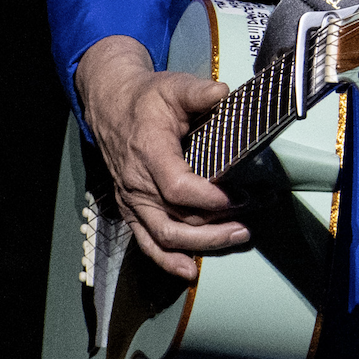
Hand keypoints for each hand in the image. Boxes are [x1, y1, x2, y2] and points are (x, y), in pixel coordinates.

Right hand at [74, 35, 250, 277]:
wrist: (112, 108)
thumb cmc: (146, 99)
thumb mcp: (172, 86)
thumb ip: (198, 91)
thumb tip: (222, 92)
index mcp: (149, 152)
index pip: (177, 186)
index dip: (208, 198)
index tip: (237, 199)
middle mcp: (137, 183)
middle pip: (174, 221)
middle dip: (214, 230)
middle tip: (246, 226)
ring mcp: (133, 201)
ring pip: (164, 237)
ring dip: (201, 246)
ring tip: (235, 239)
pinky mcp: (132, 210)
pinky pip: (147, 243)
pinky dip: (168, 261)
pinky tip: (190, 271)